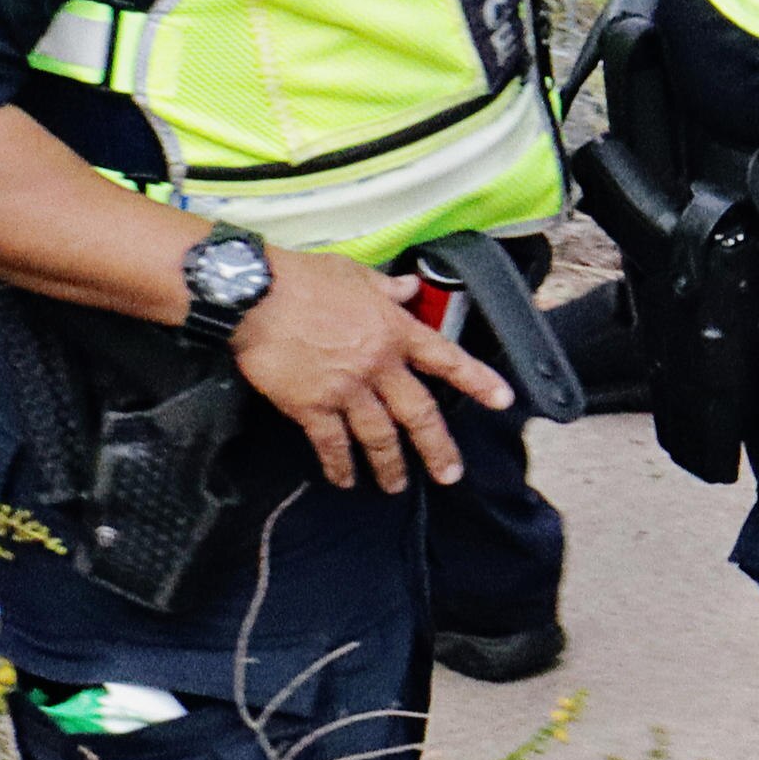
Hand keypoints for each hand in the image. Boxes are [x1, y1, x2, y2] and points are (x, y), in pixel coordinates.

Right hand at [225, 241, 510, 492]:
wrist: (254, 295)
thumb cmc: (303, 278)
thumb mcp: (355, 273)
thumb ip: (387, 287)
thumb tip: (409, 286)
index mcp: (395, 330)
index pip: (448, 359)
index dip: (479, 381)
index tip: (504, 401)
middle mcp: (379, 365)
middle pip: (419, 414)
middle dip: (438, 449)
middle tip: (450, 475)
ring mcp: (346, 389)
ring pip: (379, 437)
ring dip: (390, 465)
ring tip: (396, 486)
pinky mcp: (311, 406)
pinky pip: (332, 444)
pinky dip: (340, 465)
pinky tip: (344, 480)